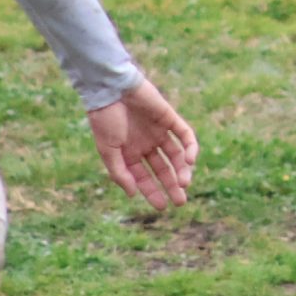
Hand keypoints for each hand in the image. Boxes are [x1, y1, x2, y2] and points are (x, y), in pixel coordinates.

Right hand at [88, 78, 198, 210]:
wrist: (111, 89)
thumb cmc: (105, 119)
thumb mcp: (108, 150)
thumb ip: (120, 173)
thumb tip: (132, 194)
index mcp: (129, 153)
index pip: (144, 177)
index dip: (153, 192)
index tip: (162, 206)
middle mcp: (146, 144)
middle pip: (163, 168)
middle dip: (172, 185)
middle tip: (181, 201)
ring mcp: (158, 131)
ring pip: (176, 155)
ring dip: (182, 169)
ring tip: (185, 183)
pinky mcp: (169, 117)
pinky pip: (185, 134)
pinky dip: (190, 147)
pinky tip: (189, 160)